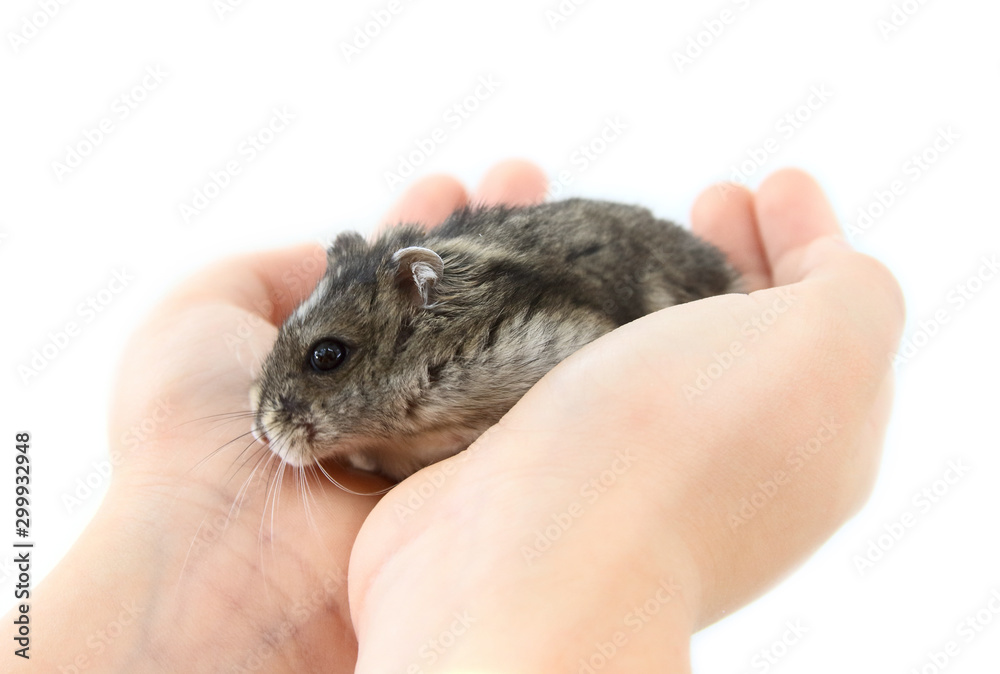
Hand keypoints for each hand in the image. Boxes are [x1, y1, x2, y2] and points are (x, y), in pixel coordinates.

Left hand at [14, 160, 547, 672]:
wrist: (228, 562)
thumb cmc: (191, 432)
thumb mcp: (197, 317)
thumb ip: (267, 273)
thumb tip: (333, 253)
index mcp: (327, 354)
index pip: (393, 279)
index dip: (425, 228)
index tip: (456, 184)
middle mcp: (388, 388)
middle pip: (457, 301)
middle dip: (495, 241)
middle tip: (533, 184)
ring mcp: (434, 435)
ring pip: (501, 346)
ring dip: (539, 286)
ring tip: (573, 230)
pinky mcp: (469, 478)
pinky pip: (522, 408)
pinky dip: (556, 354)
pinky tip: (590, 303)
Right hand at [347, 167, 904, 671]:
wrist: (523, 570)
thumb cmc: (678, 453)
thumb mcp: (825, 354)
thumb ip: (857, 297)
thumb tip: (825, 270)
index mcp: (791, 435)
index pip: (812, 323)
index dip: (801, 243)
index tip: (763, 187)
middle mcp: (694, 450)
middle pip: (705, 325)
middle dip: (700, 247)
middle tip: (698, 199)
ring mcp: (588, 455)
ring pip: (581, 324)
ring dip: (561, 248)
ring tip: (526, 184)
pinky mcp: (496, 452)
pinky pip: (485, 341)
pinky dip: (472, 279)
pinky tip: (453, 226)